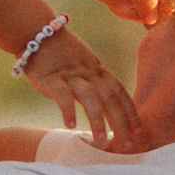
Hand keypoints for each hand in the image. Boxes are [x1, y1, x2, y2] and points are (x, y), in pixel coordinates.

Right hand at [19, 25, 143, 151]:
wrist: (36, 30)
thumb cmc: (59, 51)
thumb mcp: (83, 64)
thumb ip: (94, 82)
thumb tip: (104, 108)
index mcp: (97, 69)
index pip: (119, 92)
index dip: (130, 112)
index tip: (138, 131)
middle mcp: (88, 72)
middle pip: (110, 98)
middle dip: (120, 122)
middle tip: (126, 144)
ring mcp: (70, 74)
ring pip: (90, 98)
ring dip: (97, 120)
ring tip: (102, 140)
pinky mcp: (51, 77)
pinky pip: (62, 95)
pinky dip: (68, 110)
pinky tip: (70, 125)